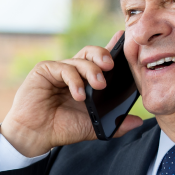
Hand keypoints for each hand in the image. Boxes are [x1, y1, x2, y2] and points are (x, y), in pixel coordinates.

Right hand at [0, 30, 143, 156]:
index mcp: (86, 81)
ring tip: (99, 87)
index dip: (113, 48)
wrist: (36, 135)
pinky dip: (74, 80)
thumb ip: (116, 125)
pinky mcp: (45, 70)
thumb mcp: (94, 127)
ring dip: (92, 71)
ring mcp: (59, 69)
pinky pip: (64, 68)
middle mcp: (74, 72)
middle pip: (91, 53)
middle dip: (104, 56)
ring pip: (80, 60)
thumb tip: (138, 122)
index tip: (124, 39)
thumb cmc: (62, 128)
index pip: (101, 61)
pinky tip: (79, 95)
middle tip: (111, 67)